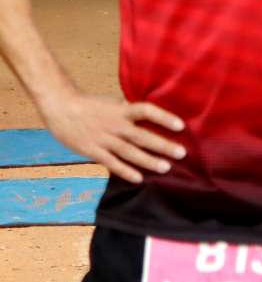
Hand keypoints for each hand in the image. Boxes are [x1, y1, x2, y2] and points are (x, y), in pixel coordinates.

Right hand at [39, 92, 185, 183]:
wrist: (60, 107)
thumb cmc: (90, 105)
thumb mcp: (112, 103)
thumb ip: (129, 111)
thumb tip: (149, 115)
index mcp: (121, 110)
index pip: (147, 111)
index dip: (164, 117)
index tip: (181, 125)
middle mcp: (115, 125)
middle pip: (142, 136)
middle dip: (163, 145)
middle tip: (181, 153)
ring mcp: (104, 139)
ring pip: (129, 152)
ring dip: (148, 161)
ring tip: (165, 168)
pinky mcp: (92, 151)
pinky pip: (111, 163)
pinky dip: (125, 171)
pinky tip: (138, 179)